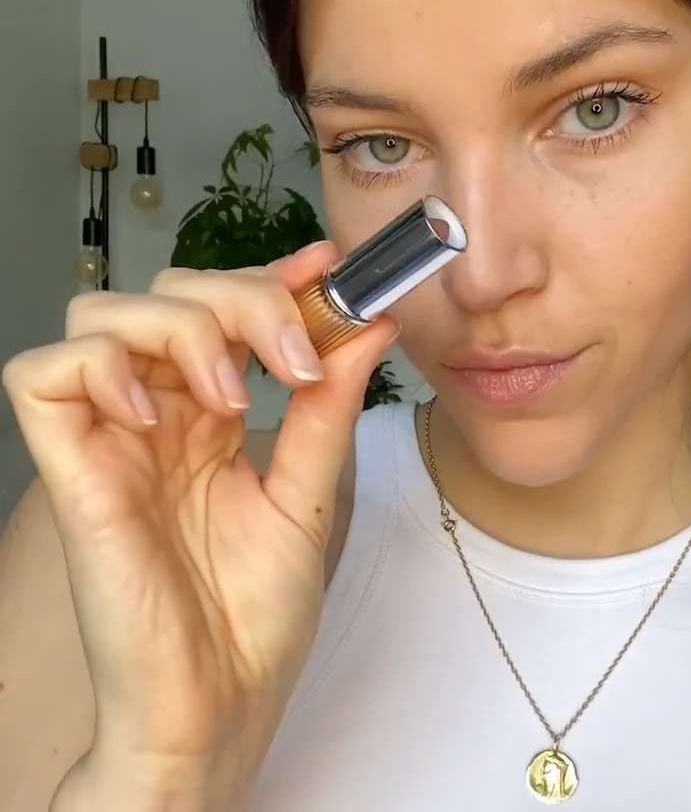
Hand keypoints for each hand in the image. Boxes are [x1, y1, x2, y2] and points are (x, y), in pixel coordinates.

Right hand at [2, 243, 396, 793]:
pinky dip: (100, 369)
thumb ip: (328, 407)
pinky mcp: (69, 469)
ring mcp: (109, 437)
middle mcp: (156, 415)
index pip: (223, 309)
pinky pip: (41, 374)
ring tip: (232, 394)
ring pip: (100, 313)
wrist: (217, 708)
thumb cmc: (255, 618)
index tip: (324, 265)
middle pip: (168, 293)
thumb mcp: (309, 494)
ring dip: (178, 327)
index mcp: (210, 417)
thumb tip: (365, 324)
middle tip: (291, 353)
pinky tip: (158, 418)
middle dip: (240, 296)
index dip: (268, 273)